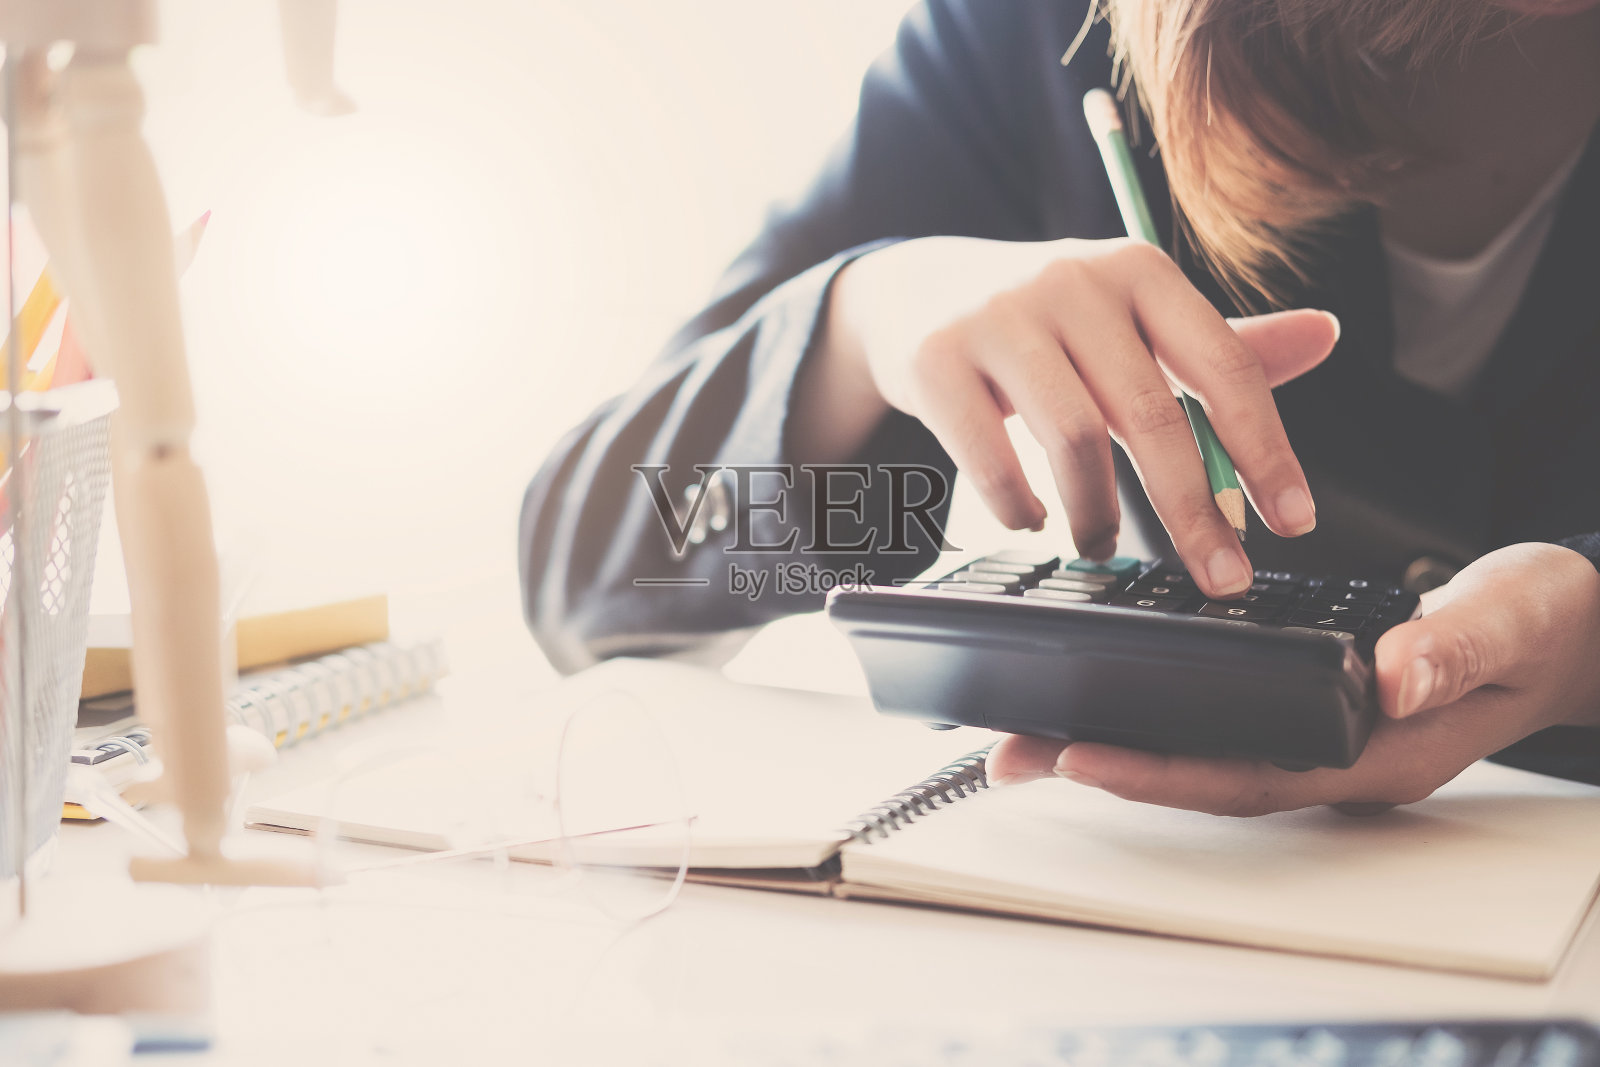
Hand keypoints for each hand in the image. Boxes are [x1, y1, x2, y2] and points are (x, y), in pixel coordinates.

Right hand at [797, 235, 1338, 597]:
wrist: (913, 291)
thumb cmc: (1043, 318)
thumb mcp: (1131, 319)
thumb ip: (1220, 343)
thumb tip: (1326, 334)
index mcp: (1138, 272)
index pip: (1224, 366)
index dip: (1267, 452)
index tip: (1293, 523)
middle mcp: (1072, 282)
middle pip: (1153, 414)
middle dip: (1195, 512)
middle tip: (1221, 576)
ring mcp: (998, 318)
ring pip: (1073, 439)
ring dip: (1098, 514)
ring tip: (1102, 543)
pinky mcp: (936, 359)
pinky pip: (991, 455)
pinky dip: (1020, 505)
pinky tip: (1032, 517)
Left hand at [986, 542, 1599, 815]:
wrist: (1561, 624)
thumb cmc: (1539, 623)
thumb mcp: (1510, 620)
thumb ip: (1453, 648)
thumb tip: (1394, 673)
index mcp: (1376, 753)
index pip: (1249, 776)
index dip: (1159, 772)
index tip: (1080, 754)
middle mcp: (1334, 757)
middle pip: (1200, 774)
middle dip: (1105, 766)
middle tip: (1011, 751)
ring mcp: (1317, 737)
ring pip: (1198, 752)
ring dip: (1114, 741)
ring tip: (1027, 731)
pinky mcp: (1304, 705)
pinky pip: (1216, 719)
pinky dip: (1154, 710)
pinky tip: (1104, 692)